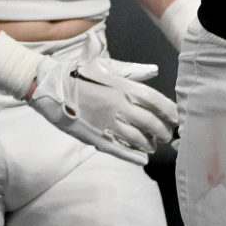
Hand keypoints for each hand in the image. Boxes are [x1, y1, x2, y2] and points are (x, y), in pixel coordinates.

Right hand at [28, 56, 176, 162]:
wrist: (47, 85)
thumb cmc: (77, 72)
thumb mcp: (104, 65)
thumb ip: (131, 70)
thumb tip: (154, 70)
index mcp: (121, 87)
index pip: (155, 101)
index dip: (170, 111)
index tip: (178, 118)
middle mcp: (116, 106)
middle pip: (149, 122)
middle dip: (163, 131)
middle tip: (168, 136)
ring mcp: (105, 122)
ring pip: (135, 138)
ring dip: (149, 143)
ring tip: (154, 145)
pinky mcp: (93, 135)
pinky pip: (116, 149)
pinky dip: (131, 156)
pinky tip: (142, 160)